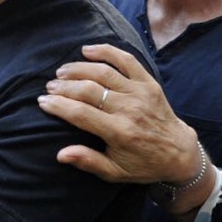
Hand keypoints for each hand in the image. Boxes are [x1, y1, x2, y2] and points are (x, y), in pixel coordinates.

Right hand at [37, 43, 201, 185]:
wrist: (179, 152)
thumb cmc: (142, 164)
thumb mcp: (115, 172)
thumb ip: (88, 162)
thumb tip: (60, 155)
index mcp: (120, 133)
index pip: (80, 114)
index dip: (58, 106)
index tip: (42, 101)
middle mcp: (130, 110)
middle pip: (88, 90)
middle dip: (64, 86)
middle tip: (49, 87)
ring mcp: (140, 93)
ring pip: (103, 72)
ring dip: (78, 69)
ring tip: (61, 72)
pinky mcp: (148, 83)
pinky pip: (127, 60)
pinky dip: (106, 51)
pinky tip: (87, 50)